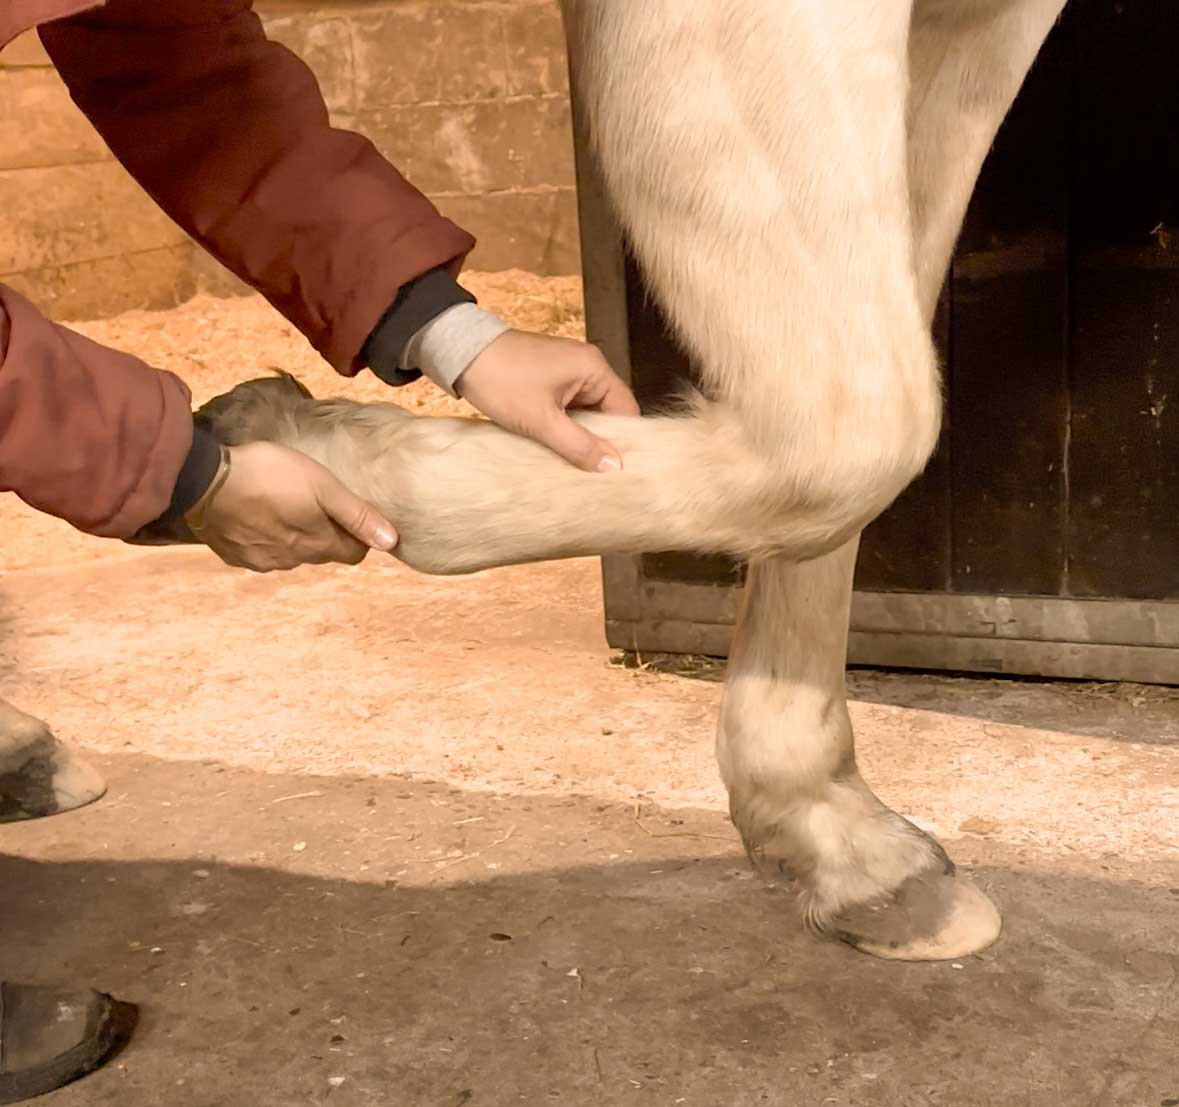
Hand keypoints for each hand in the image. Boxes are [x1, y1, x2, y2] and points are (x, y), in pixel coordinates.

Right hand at [193, 442, 396, 571]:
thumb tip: (392, 541)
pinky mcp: (236, 555)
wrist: (205, 480)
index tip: (346, 511)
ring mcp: (262, 561)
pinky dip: (264, 537)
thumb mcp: (323, 486)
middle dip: (326, 533)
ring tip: (282, 504)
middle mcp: (293, 561)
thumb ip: (357, 515)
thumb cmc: (270, 475)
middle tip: (314, 502)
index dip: (356, 533)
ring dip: (294, 535)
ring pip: (292, 553)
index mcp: (318, 545)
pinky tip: (256, 514)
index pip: (354, 553)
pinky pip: (261, 551)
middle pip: (323, 552)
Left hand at [455, 330, 639, 470]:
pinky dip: (563, 425)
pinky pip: (568, 407)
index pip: (626, 409)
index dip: (622, 440)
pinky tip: (553, 443)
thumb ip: (579, 445)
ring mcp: (568, 369)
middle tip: (589, 470)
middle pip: (607, 412)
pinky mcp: (550, 376)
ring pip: (586, 412)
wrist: (461, 353)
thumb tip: (614, 467)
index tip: (614, 468)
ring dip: (577, 434)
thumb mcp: (542, 421)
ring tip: (570, 460)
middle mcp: (587, 364)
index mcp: (594, 367)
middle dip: (598, 439)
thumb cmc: (501, 380)